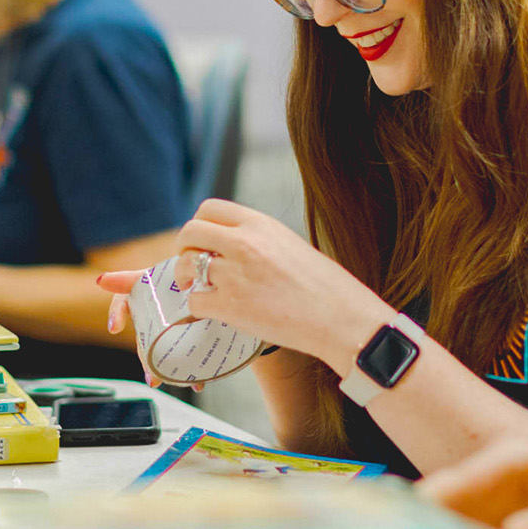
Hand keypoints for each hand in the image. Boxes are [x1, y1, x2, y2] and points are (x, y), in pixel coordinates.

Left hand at [108, 199, 390, 364]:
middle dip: (184, 249)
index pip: (209, 209)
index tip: (202, 241)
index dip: (200, 225)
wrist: (343, 319)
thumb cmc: (326, 287)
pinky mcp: (232, 306)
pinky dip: (198, 308)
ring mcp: (235, 274)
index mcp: (260, 224)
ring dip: (187, 279)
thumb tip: (231, 248)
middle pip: (191, 232)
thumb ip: (258, 241)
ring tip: (197, 289)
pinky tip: (213, 311)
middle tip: (190, 266)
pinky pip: (195, 302)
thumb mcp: (290, 245)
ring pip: (186, 266)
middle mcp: (244, 243)